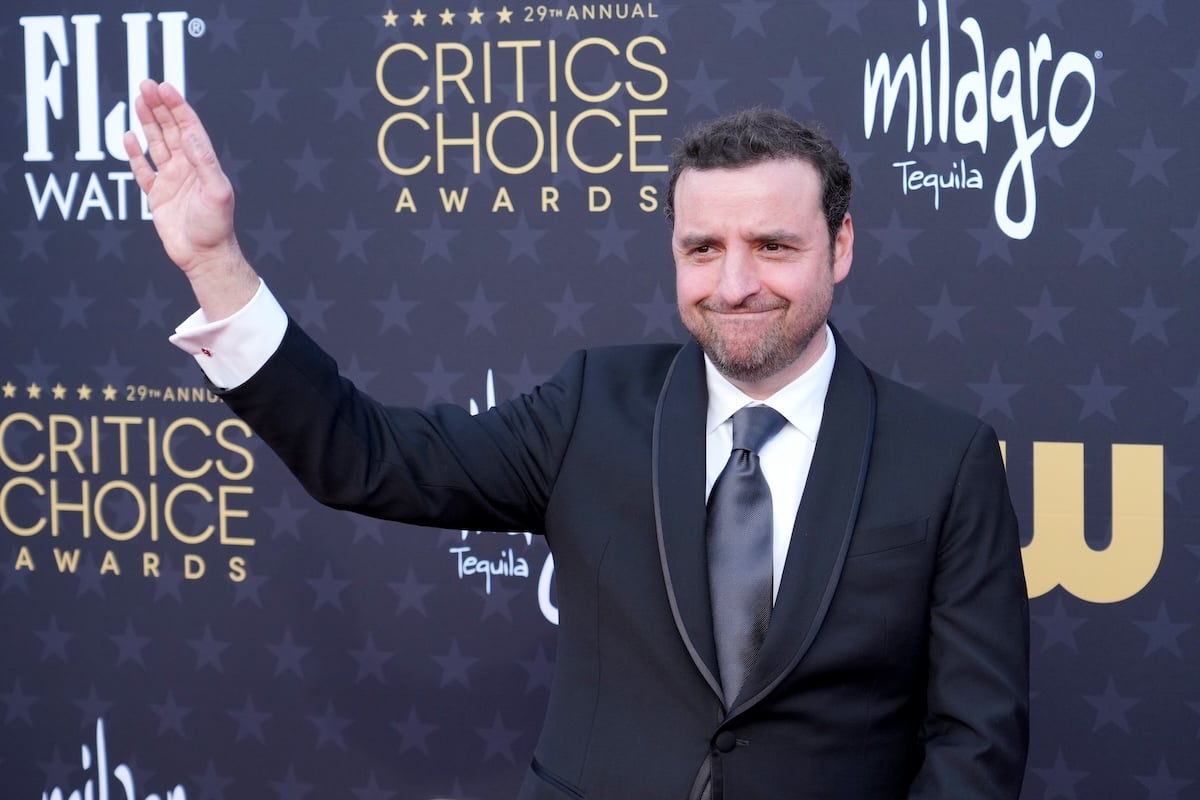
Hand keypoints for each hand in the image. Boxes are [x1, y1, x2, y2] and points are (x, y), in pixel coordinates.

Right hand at [124, 80, 258, 319]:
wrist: (204, 256)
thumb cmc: (216, 227)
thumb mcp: (216, 191)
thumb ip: (204, 162)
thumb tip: (191, 133)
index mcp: (203, 164)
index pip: (189, 127)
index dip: (177, 106)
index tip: (164, 86)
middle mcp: (187, 168)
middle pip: (171, 129)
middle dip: (159, 106)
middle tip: (145, 84)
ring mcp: (171, 180)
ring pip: (156, 144)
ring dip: (148, 122)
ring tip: (138, 100)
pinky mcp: (158, 196)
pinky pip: (143, 170)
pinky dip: (135, 153)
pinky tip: (128, 136)